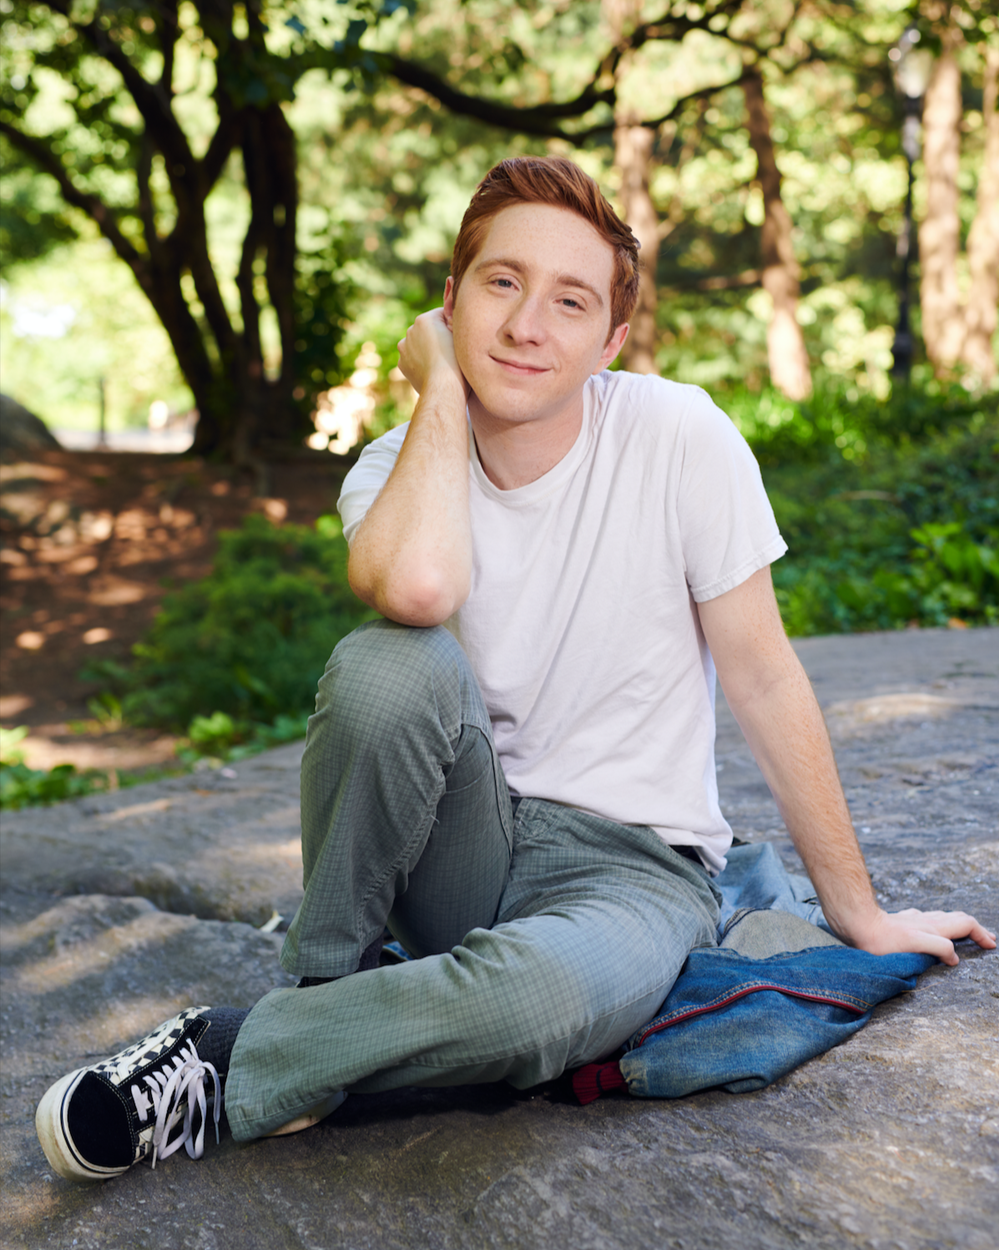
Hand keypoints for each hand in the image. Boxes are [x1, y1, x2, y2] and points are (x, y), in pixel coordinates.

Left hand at [397, 308, 468, 398]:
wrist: (444, 388)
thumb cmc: (457, 362)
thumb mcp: (461, 335)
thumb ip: (454, 321)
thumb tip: (450, 317)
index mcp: (424, 319)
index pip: (441, 314)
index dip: (452, 325)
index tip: (458, 337)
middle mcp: (410, 330)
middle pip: (427, 329)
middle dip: (437, 336)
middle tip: (450, 351)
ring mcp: (404, 348)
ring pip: (418, 344)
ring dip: (427, 348)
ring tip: (440, 362)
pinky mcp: (402, 364)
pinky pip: (412, 358)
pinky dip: (420, 362)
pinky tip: (431, 369)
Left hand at [844, 907, 995, 965]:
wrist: (858, 924)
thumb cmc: (883, 940)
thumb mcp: (914, 945)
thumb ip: (938, 947)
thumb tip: (955, 957)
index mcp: (934, 927)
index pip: (966, 924)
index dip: (981, 934)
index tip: (991, 946)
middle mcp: (926, 920)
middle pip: (958, 919)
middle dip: (975, 929)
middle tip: (987, 939)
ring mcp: (914, 919)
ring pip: (943, 918)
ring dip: (958, 925)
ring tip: (965, 933)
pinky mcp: (901, 921)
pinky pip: (926, 919)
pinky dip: (937, 924)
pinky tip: (931, 928)